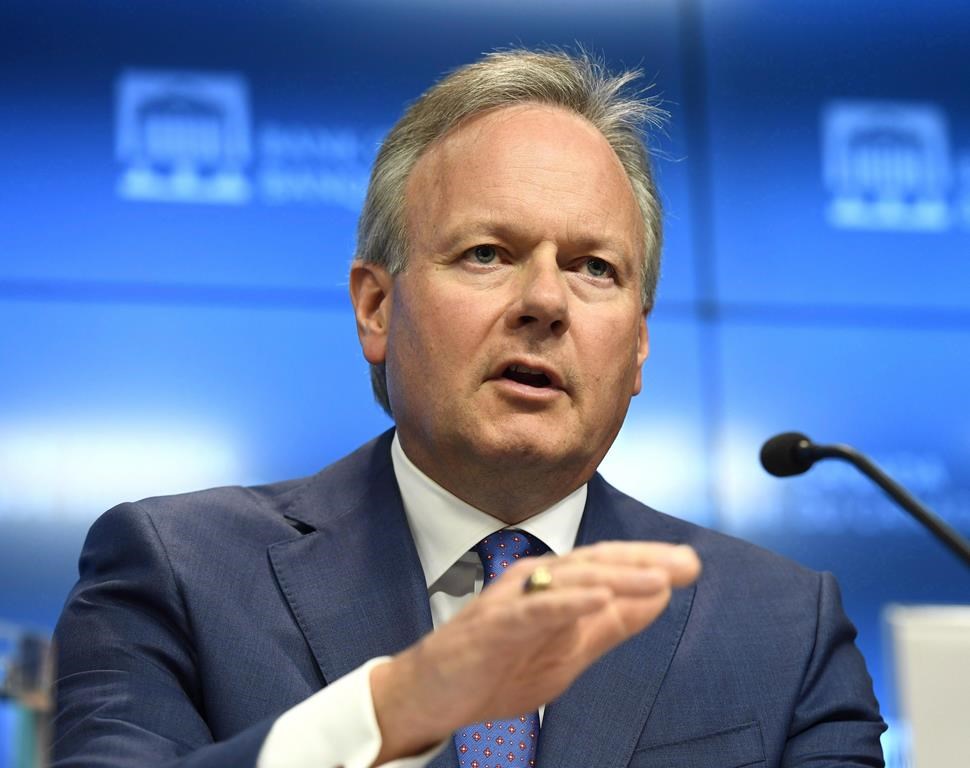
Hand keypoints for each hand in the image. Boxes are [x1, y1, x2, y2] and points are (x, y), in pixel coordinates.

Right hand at [369, 541, 700, 763]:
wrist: (430, 696)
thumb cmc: (498, 668)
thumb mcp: (569, 652)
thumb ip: (611, 625)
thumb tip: (660, 598)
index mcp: (553, 585)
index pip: (607, 567)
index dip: (648, 563)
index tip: (690, 565)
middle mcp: (534, 581)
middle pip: (595, 564)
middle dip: (644, 562)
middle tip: (687, 563)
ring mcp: (513, 600)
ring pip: (572, 580)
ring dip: (618, 577)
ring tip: (659, 579)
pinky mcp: (495, 624)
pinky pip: (536, 609)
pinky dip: (569, 602)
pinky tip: (600, 598)